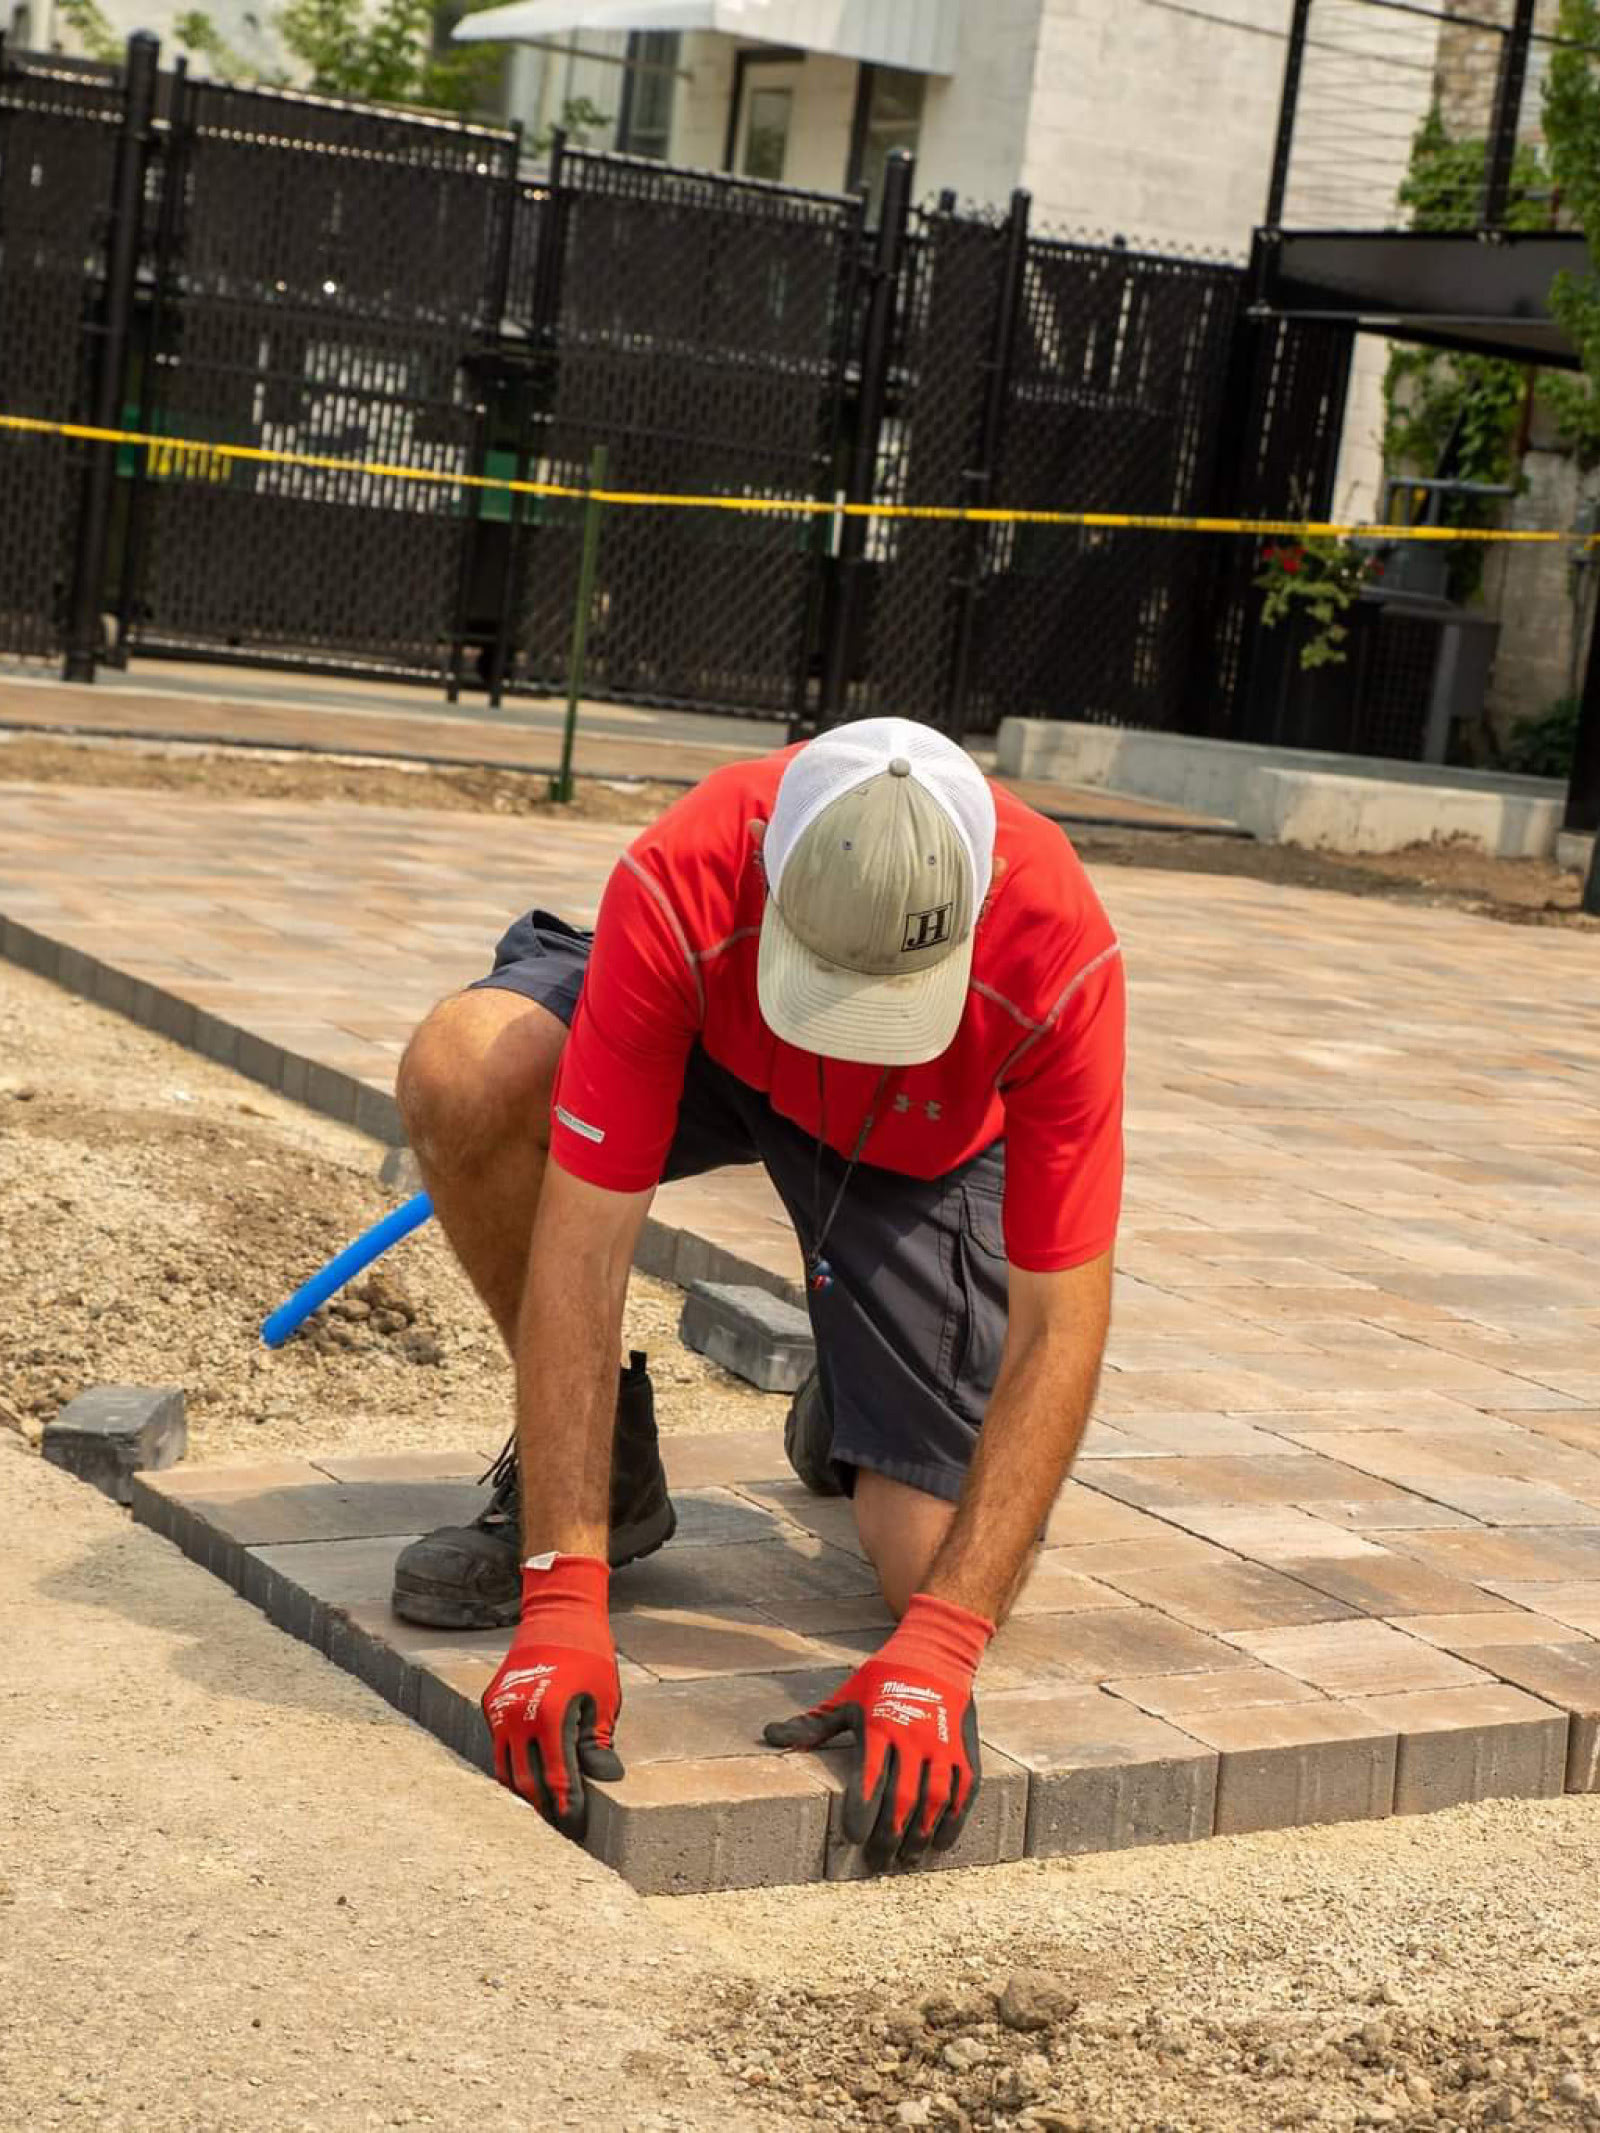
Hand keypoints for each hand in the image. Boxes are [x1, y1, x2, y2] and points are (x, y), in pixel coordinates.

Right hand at [481, 1554, 622, 1838]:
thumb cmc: (589, 1655)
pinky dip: (511, 1764)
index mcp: (551, 1717)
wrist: (557, 1613)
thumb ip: (597, 1742)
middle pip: (525, 1781)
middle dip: (543, 1807)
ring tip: (541, 1811)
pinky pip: (498, 1746)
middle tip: (559, 1827)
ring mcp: (499, 1710)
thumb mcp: (602, 1698)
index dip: (569, 1805)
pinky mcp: (491, 1703)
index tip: (577, 1825)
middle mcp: (518, 1717)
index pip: (558, 1777)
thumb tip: (605, 1779)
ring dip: (522, 1791)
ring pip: (504, 1768)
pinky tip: (527, 1777)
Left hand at [762, 1593, 993, 1870]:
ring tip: (905, 1860)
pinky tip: (939, 1843)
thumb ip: (812, 1724)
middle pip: (902, 1797)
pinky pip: (963, 1792)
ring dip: (920, 1834)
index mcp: (879, 1725)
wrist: (936, 1652)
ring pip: (934, 1799)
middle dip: (889, 1835)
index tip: (852, 1839)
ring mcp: (943, 1744)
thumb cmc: (882, 1679)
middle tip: (877, 1862)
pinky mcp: (965, 1750)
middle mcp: (913, 1737)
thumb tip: (769, 1736)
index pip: (869, 1777)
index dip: (862, 1812)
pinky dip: (953, 1820)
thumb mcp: (846, 1696)